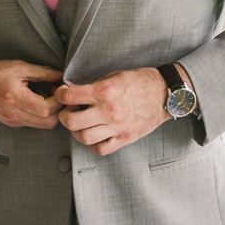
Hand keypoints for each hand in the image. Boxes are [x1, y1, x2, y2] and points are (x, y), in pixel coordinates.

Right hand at [0, 60, 62, 129]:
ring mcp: (13, 122)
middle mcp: (14, 115)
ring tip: (49, 93)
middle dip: (60, 108)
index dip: (59, 100)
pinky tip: (38, 98)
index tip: (62, 87)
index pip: (47, 109)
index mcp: (15, 99)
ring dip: (51, 111)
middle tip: (60, 92)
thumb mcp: (18, 66)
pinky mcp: (12, 123)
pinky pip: (33, 122)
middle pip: (49, 122)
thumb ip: (42, 72)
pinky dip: (41, 113)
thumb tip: (61, 75)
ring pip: (43, 124)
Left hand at [56, 67, 170, 155]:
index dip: (60, 95)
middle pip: (72, 121)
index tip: (61, 95)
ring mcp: (117, 127)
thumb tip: (71, 90)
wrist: (165, 94)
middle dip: (64, 117)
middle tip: (68, 112)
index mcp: (105, 91)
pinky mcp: (125, 138)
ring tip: (80, 124)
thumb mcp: (114, 75)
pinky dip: (92, 145)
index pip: (70, 97)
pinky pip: (101, 149)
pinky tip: (92, 136)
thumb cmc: (140, 82)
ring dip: (76, 132)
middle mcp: (109, 111)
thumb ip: (92, 85)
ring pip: (84, 138)